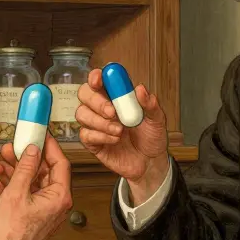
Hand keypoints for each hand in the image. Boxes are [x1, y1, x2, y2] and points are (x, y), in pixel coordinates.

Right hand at [0, 136, 72, 239]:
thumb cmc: (12, 234)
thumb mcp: (17, 192)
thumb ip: (25, 168)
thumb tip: (32, 150)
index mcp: (59, 197)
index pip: (60, 163)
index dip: (49, 146)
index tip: (39, 135)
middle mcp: (55, 203)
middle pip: (42, 171)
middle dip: (23, 160)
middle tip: (10, 150)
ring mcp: (44, 209)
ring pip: (30, 182)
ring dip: (13, 172)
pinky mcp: (33, 215)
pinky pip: (24, 194)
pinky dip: (11, 187)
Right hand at [74, 68, 169, 201]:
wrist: (150, 163)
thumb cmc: (151, 138)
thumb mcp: (157, 120)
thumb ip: (150, 104)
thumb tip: (140, 89)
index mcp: (117, 96)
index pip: (101, 80)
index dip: (96, 76)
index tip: (99, 79)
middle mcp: (103, 108)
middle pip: (85, 94)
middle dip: (96, 101)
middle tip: (112, 112)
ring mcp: (96, 124)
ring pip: (82, 114)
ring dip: (100, 122)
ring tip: (119, 130)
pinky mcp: (93, 142)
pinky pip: (85, 134)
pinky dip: (100, 136)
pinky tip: (115, 140)